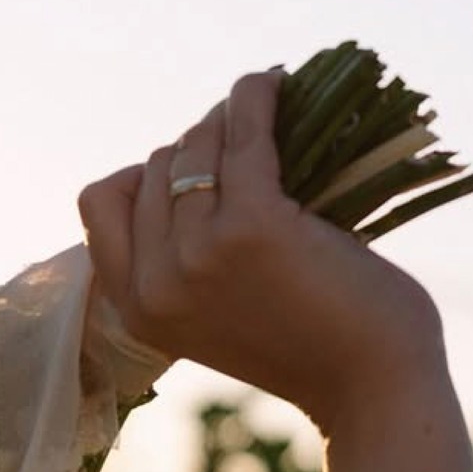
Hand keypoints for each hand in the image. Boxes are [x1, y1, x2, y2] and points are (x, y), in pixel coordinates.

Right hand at [79, 69, 472, 471]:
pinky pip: (244, 130)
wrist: (370, 387)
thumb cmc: (307, 348)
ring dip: (228, 119)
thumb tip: (182, 156)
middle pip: (154, 167)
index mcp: (138, 311)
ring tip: (269, 114)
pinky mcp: (252, 224)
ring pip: (194, 143)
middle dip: (199, 147)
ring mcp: (199, 253)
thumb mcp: (215, 314)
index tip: (196, 175)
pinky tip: (280, 84)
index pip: (102, 203)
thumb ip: (182, 261)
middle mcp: (156, 284)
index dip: (146, 177)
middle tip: (250, 145)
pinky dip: (258, 96)